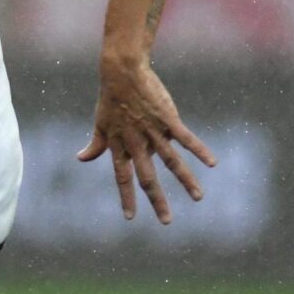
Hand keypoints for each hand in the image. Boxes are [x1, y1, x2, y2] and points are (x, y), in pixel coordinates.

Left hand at [80, 56, 215, 222]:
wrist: (121, 72)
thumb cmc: (111, 98)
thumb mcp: (100, 124)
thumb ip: (95, 145)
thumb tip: (81, 159)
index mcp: (119, 145)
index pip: (122, 176)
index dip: (126, 197)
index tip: (130, 218)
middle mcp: (135, 142)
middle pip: (146, 176)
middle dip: (156, 200)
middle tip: (166, 221)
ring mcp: (152, 130)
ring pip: (170, 161)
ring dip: (185, 180)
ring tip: (198, 198)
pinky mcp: (167, 118)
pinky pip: (185, 137)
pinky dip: (199, 150)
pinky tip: (212, 163)